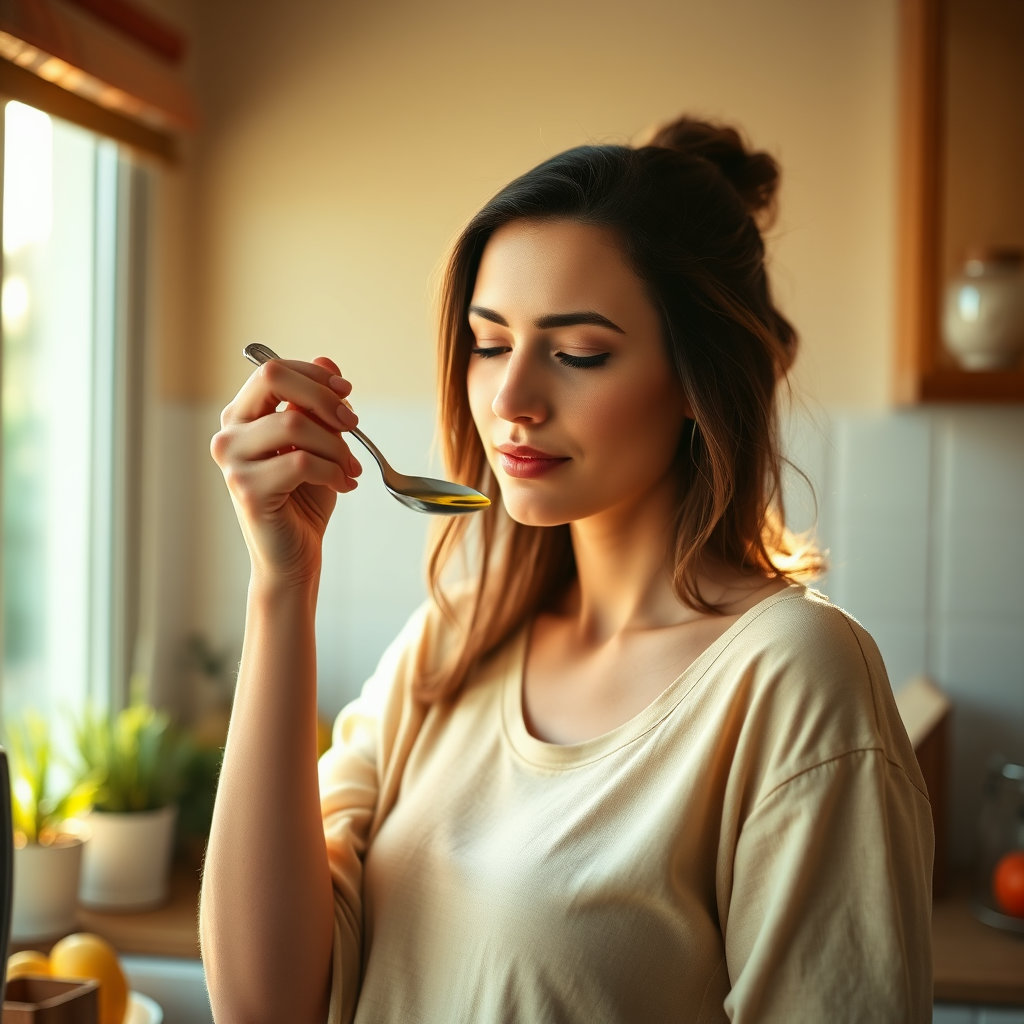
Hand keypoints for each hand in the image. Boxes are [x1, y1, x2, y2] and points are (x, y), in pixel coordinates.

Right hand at [210, 355, 362, 585]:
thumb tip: (327, 361)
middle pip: (274, 379)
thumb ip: (318, 405)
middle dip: (324, 398)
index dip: (315, 375)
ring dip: (336, 446)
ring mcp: (232, 461)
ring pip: (295, 424)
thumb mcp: (320, 442)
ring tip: (349, 469)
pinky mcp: (246, 489)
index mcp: (242, 416)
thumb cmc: (306, 498)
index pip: (273, 369)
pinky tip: (343, 485)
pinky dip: (333, 471)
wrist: (295, 556)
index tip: (346, 393)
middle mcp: (228, 433)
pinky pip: (301, 462)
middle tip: (353, 423)